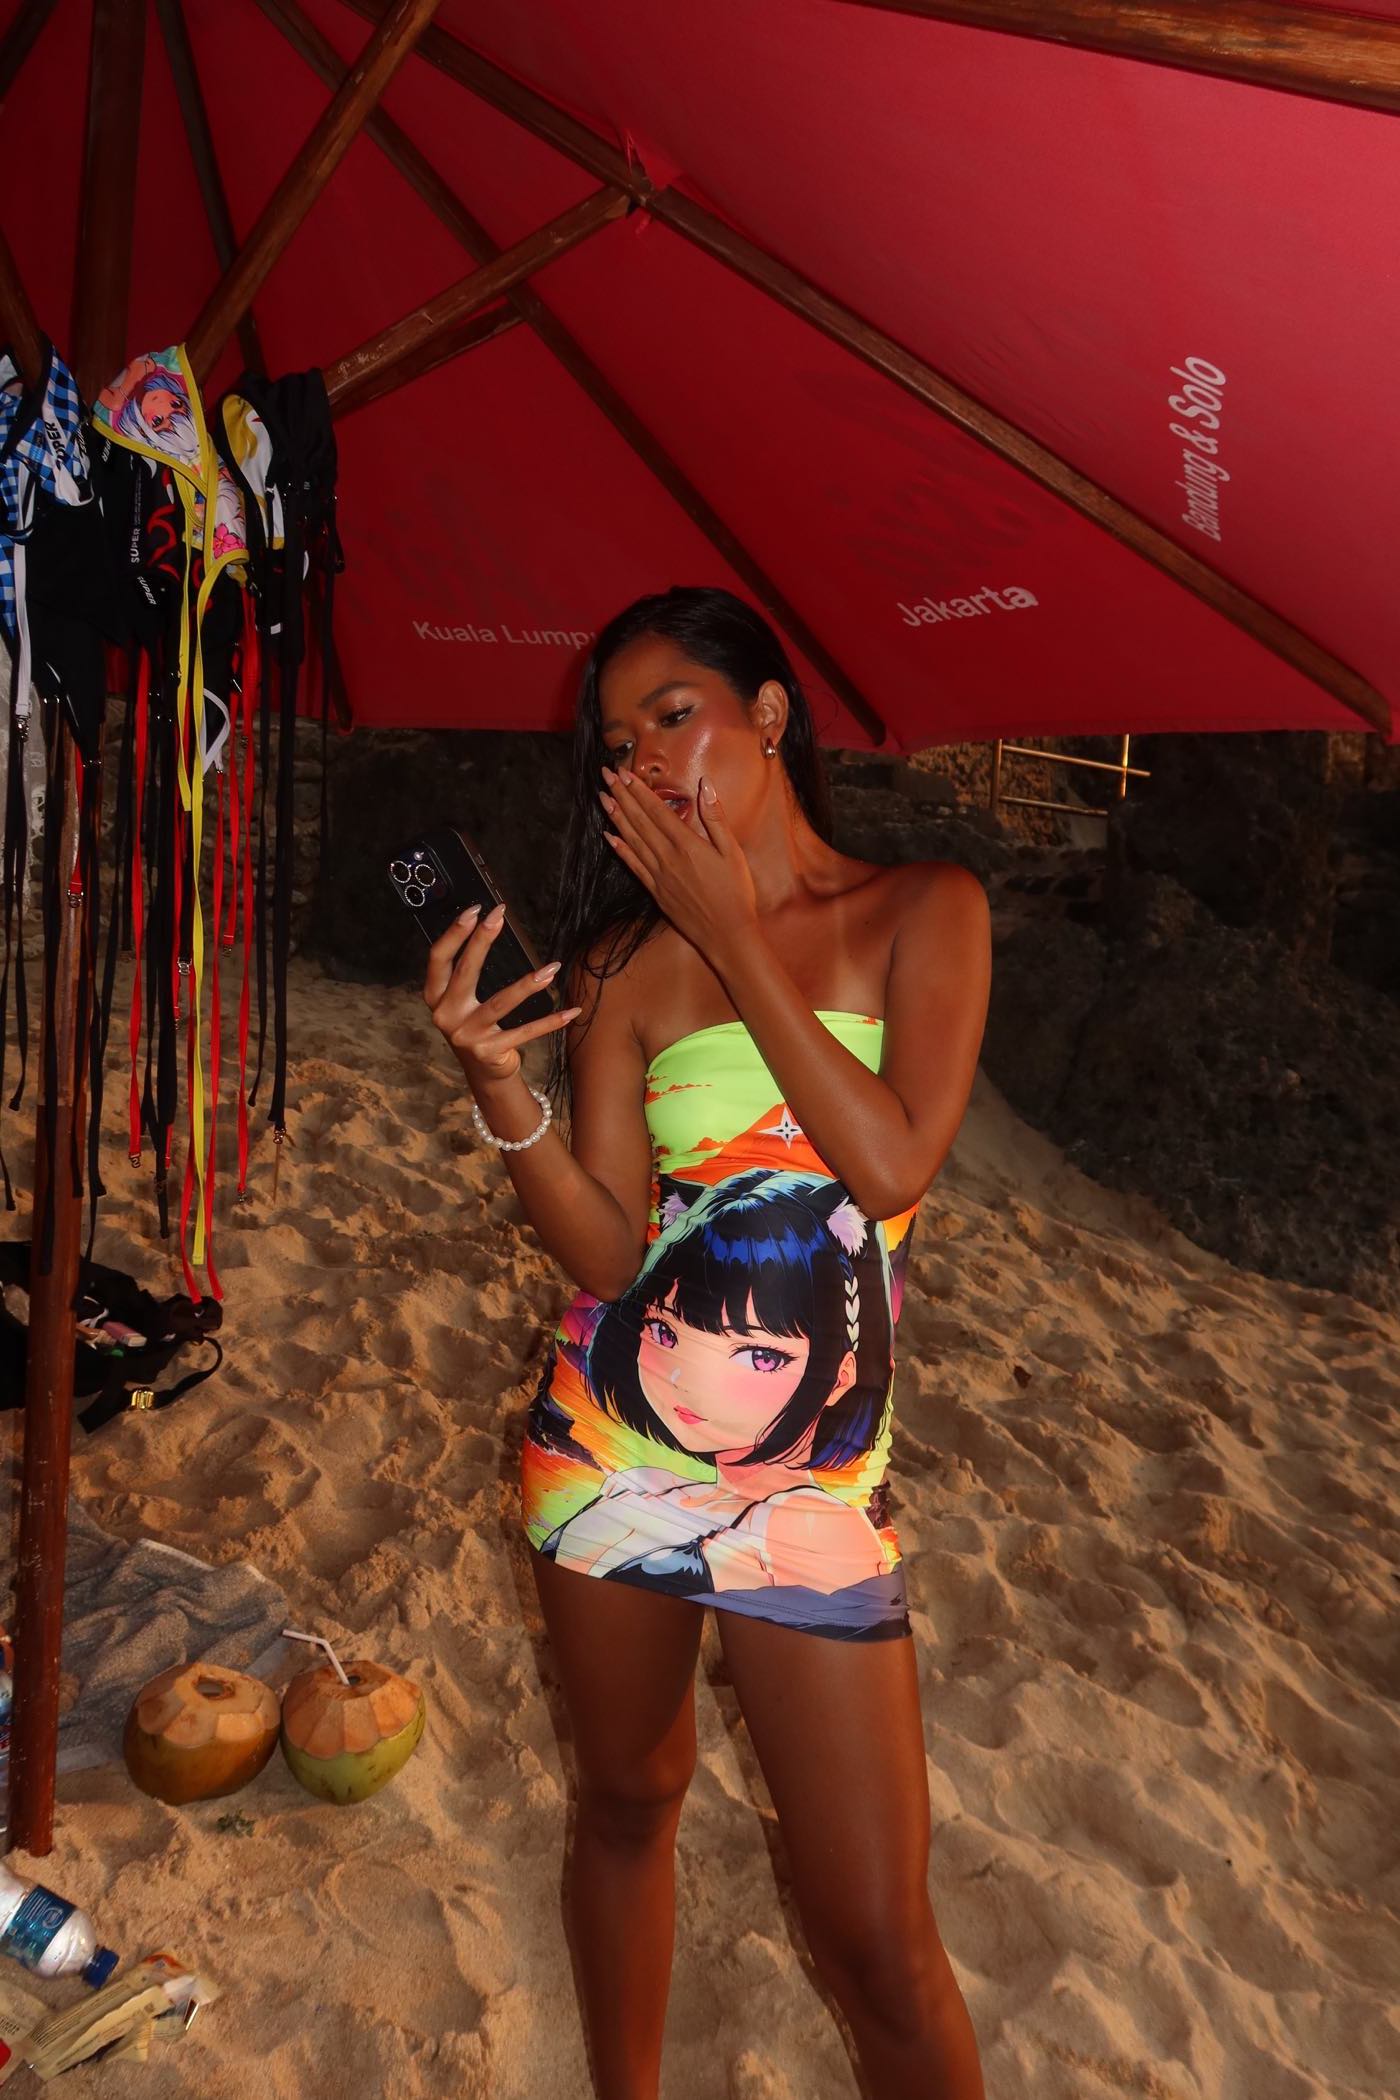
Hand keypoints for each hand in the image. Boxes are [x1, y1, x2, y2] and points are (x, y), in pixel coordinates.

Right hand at [423, 903, 579, 1086]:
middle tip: (498, 915)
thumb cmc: (475, 1026)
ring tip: (552, 968)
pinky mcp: (490, 1051)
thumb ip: (464, 974)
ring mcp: (467, 1035)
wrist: (482, 1072)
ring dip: (529, 985)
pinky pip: (525, 1032)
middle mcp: (447, 1015)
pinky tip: (571, 1012)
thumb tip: (485, 929)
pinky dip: (550, 1022)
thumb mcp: (461, 1001)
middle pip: (465, 972)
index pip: (439, 959)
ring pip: (501, 1003)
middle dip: (482, 941)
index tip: (473, 910)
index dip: (454, 933)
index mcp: (436, 997)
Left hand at [600, 767, 757, 966]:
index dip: (639, 790)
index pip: (657, 810)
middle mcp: (667, 858)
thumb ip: (716, 818)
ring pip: (632, 840)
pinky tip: (608, 838)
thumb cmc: (736, 892)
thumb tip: (705, 786)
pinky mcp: (655, 891)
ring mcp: (658, 876)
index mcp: (687, 845)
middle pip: (639, 821)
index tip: (624, 773)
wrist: (727, 934)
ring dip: (616, 818)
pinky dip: (620, 850)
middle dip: (622, 796)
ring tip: (602, 798)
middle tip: (605, 775)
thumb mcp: (733, 852)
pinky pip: (633, 866)